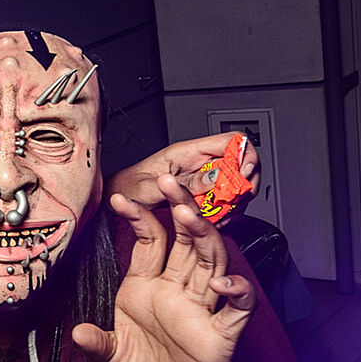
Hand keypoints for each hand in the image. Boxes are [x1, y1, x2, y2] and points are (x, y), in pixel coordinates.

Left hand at [73, 180, 256, 361]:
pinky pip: (236, 308)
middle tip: (170, 182)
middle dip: (180, 210)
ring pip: (211, 262)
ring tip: (192, 215)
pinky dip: (233, 292)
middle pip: (186, 241)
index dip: (140, 219)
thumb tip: (79, 331)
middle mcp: (176, 292)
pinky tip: (220, 282)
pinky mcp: (222, 335)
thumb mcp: (109, 361)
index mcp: (145, 289)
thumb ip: (96, 345)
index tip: (121, 200)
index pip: (149, 242)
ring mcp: (201, 310)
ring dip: (204, 237)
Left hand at [108, 132, 259, 208]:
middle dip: (245, 182)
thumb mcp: (149, 188)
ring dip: (237, 199)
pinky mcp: (201, 194)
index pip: (231, 140)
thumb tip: (216, 176)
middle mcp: (198, 162)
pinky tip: (218, 220)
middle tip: (236, 201)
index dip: (245, 154)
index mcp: (187, 151)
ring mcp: (201, 178)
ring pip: (236, 183)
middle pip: (240, 163)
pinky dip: (228, 210)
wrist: (115, 200)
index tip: (244, 174)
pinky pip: (225, 200)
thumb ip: (183, 184)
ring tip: (224, 214)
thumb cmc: (125, 188)